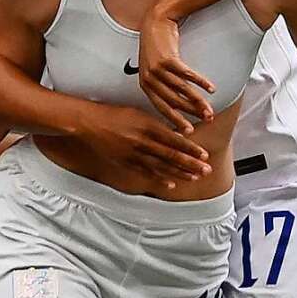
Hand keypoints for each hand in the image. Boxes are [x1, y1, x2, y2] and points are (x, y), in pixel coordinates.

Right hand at [73, 102, 211, 188]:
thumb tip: (177, 134)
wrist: (90, 123)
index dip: (191, 149)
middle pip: (171, 155)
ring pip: (162, 166)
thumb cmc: (115, 115)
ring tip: (194, 177)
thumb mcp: (138, 114)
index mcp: (147, 125)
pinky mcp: (126, 162)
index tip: (204, 154)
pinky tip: (172, 184)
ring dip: (180, 173)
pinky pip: (146, 173)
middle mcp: (142, 141)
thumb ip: (157, 124)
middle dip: (191, 163)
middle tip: (206, 169)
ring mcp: (134, 154)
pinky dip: (160, 179)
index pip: (174, 139)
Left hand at [138, 10, 214, 132]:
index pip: (161, 108)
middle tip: (206, 122)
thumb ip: (161, 86)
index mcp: (145, 85)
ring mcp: (158, 69)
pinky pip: (187, 75)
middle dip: (191, 114)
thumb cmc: (157, 48)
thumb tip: (176, 104)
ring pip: (182, 91)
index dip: (176, 121)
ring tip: (210, 110)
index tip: (187, 132)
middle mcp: (150, 79)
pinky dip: (201, 83)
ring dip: (198, 102)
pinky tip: (212, 89)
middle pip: (174, 102)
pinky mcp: (168, 59)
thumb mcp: (153, 70)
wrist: (155, 23)